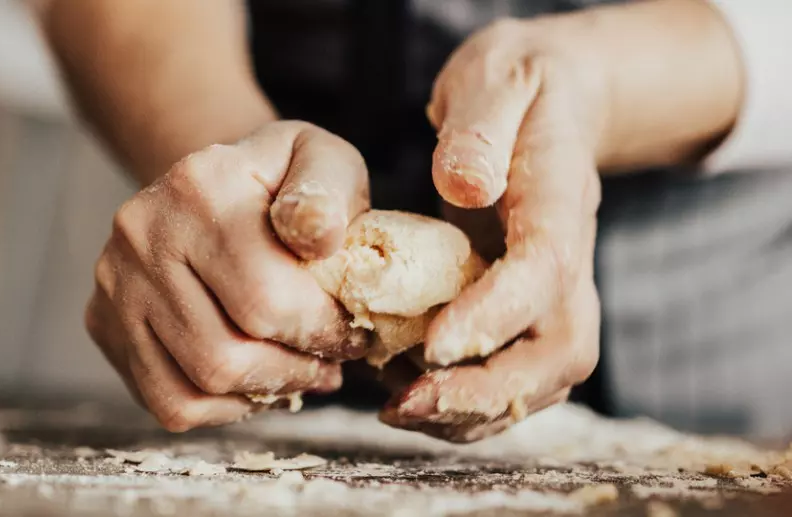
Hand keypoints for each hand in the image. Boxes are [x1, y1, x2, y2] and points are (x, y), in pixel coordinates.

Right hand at [87, 121, 369, 430]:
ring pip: (198, 386)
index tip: (354, 334)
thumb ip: (328, 193)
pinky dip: (224, 407)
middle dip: (297, 369)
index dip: (324, 332)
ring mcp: (115, 282)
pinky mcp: (104, 322)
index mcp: (199, 186)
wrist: (211, 186)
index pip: (265, 298)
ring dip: (265, 392)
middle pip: (226, 354)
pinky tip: (257, 380)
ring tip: (300, 370)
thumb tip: (319, 238)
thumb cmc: (279, 182)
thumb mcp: (320, 160)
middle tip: (331, 361)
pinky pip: (168, 401)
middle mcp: (143, 233)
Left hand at [380, 19, 603, 441]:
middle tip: (405, 403)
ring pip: (540, 379)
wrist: (551, 99)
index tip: (431, 346)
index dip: (494, 316)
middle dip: (484, 392)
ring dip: (472, 411)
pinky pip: (515, 375)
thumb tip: (466, 187)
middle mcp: (570, 259)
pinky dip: (467, 402)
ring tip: (398, 409)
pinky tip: (409, 393)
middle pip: (557, 352)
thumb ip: (480, 128)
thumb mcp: (496, 79)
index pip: (543, 271)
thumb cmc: (516, 85)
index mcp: (561, 200)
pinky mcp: (532, 310)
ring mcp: (556, 292)